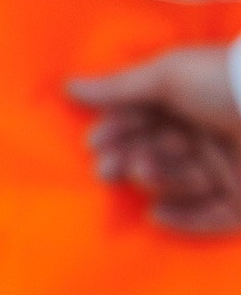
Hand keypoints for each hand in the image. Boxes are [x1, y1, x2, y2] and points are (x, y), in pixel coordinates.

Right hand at [69, 48, 240, 235]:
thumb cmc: (223, 84)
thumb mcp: (167, 75)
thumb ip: (119, 87)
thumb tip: (69, 87)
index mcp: (191, 99)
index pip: (146, 119)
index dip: (118, 130)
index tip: (95, 142)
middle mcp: (209, 133)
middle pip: (159, 152)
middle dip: (130, 159)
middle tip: (108, 168)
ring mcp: (229, 168)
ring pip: (181, 183)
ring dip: (157, 180)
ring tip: (144, 171)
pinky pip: (212, 217)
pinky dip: (184, 219)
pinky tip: (157, 216)